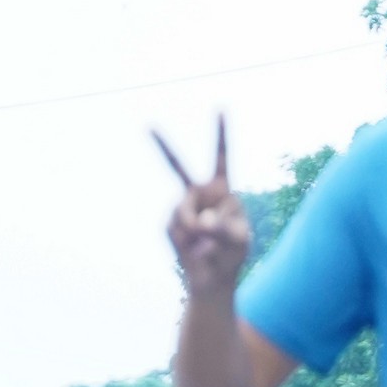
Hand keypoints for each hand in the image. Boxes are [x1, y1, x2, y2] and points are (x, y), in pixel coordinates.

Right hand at [159, 117, 250, 300]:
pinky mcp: (170, 225)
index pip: (220, 158)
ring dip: (197, 229)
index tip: (220, 108)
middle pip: (177, 166)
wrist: (212, 278)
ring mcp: (181, 208)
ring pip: (184, 211)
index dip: (221, 134)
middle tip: (148, 124)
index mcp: (221, 190)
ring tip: (206, 244)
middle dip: (162, 145)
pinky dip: (189, 240)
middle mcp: (198, 194)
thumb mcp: (239, 240)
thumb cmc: (232, 254)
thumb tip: (201, 221)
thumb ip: (223, 228)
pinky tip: (195, 250)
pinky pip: (177, 227)